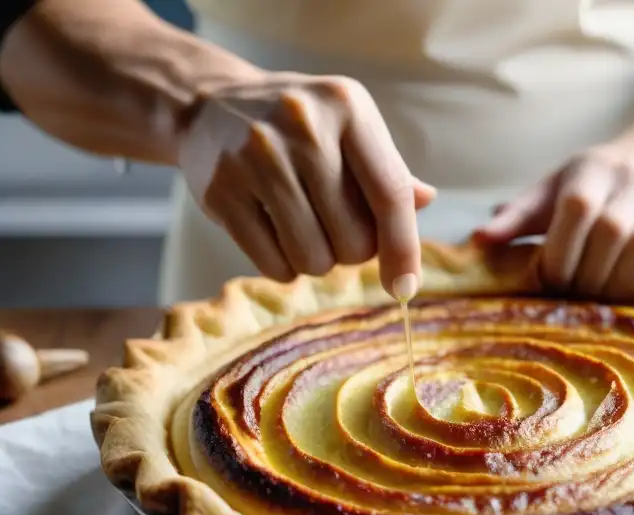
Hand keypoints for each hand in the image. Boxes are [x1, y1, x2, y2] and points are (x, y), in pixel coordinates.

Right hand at [177, 72, 435, 298]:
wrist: (208, 106)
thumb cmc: (299, 127)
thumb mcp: (349, 128)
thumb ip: (389, 169)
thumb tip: (425, 201)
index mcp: (347, 106)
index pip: (389, 193)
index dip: (404, 248)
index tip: (406, 289)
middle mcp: (303, 126)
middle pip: (354, 238)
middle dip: (352, 251)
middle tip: (334, 228)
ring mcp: (257, 157)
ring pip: (313, 258)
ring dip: (317, 261)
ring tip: (304, 229)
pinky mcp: (221, 190)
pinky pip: (273, 264)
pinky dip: (283, 266)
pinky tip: (275, 235)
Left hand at [476, 97, 633, 309]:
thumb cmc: (596, 182)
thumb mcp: (554, 189)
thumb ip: (519, 216)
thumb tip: (478, 240)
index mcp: (593, 171)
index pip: (577, 209)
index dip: (559, 251)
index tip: (547, 278)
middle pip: (610, 235)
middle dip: (585, 276)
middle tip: (571, 298)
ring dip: (616, 287)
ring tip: (598, 304)